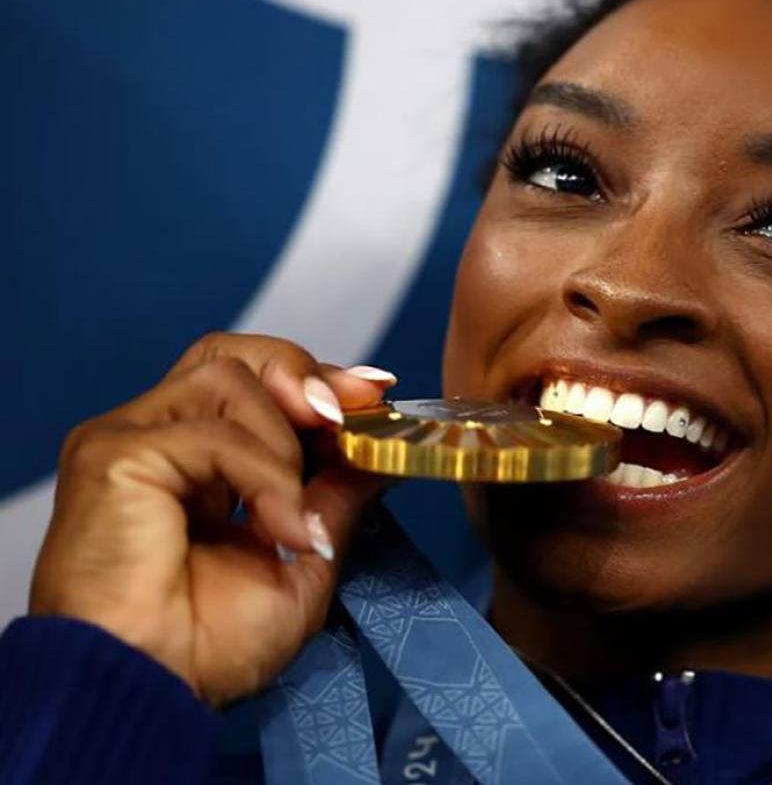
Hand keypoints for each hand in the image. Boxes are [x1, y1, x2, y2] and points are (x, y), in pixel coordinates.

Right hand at [29, 332, 396, 705]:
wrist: (153, 692)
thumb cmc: (205, 649)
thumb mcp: (302, 563)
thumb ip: (336, 500)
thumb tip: (382, 454)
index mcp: (194, 467)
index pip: (251, 383)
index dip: (314, 379)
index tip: (372, 394)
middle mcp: (157, 442)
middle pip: (231, 355)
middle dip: (302, 376)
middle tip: (347, 417)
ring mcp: (131, 442)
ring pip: (228, 380)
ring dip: (284, 446)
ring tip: (293, 517)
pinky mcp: (114, 455)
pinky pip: (215, 434)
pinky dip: (266, 479)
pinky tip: (279, 532)